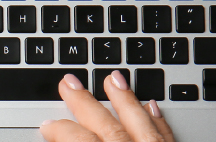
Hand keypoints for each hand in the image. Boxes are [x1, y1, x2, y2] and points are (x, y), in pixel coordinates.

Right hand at [41, 72, 174, 141]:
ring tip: (113, 78)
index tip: (49, 126)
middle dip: (85, 102)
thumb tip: (60, 141)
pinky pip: (167, 136)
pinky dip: (157, 119)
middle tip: (70, 83)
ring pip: (139, 123)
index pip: (80, 139)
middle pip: (107, 125)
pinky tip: (151, 105)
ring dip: (124, 99)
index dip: (61, 130)